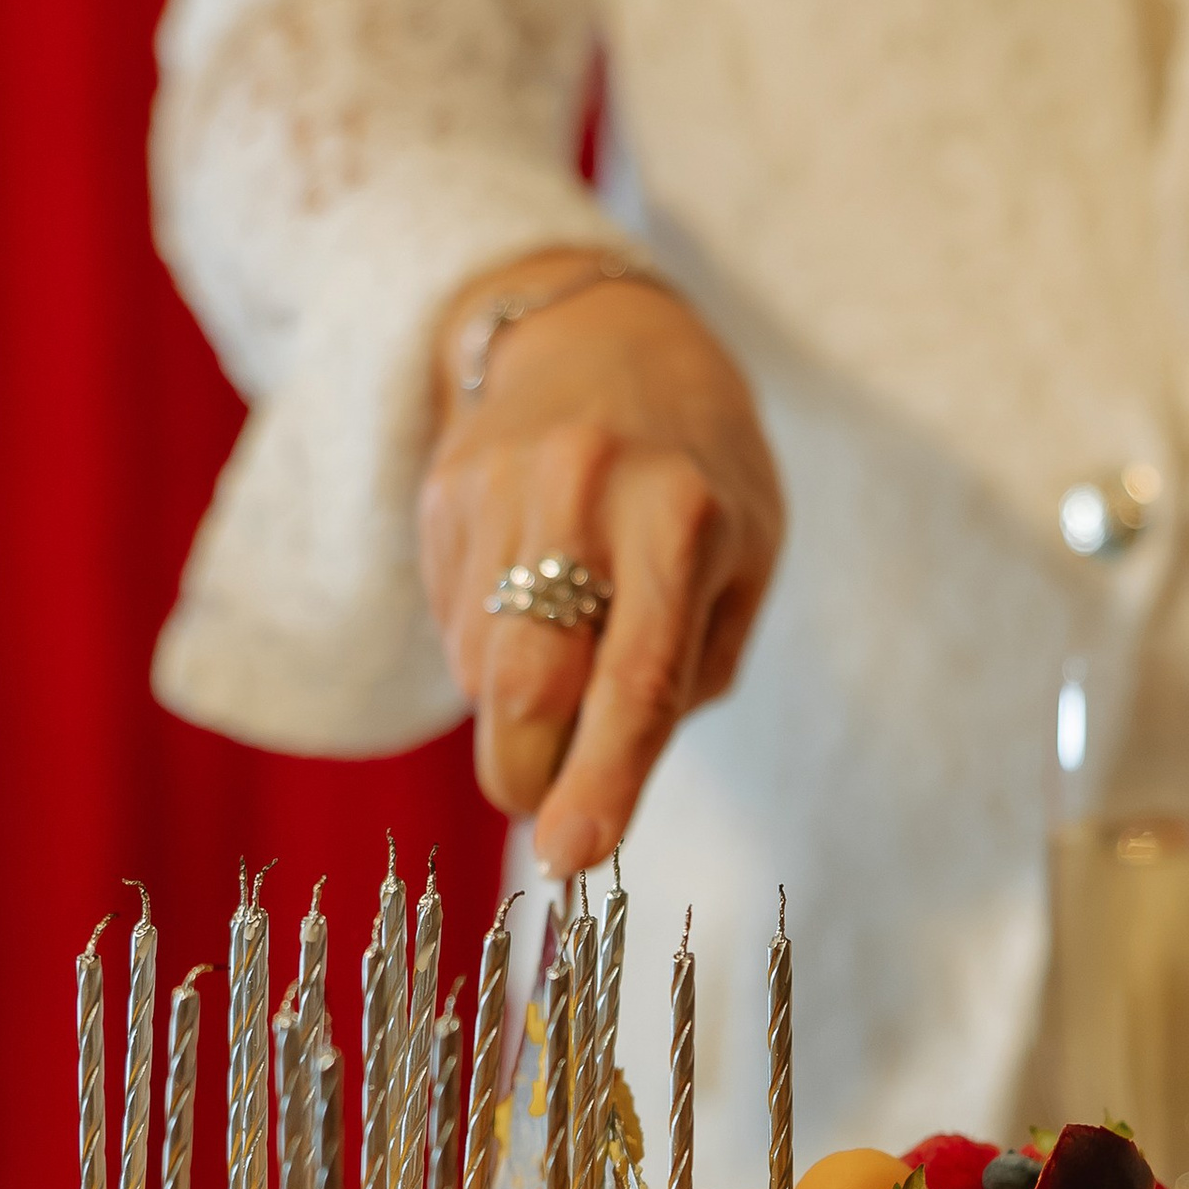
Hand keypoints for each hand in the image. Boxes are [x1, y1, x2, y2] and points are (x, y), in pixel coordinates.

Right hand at [419, 258, 783, 875]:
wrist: (599, 331)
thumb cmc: (698, 471)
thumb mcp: (745, 556)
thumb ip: (689, 672)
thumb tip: (597, 780)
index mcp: (683, 518)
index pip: (636, 680)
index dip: (602, 780)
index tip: (570, 858)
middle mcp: (584, 494)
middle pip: (524, 688)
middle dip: (529, 773)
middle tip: (549, 798)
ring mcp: (500, 487)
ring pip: (477, 668)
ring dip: (515, 700)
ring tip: (565, 629)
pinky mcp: (443, 492)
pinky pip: (449, 620)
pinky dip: (488, 640)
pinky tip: (527, 583)